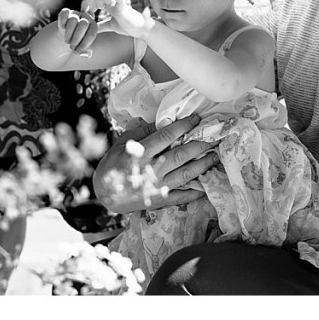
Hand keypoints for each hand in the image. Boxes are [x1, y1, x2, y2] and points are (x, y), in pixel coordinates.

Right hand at [56, 8, 101, 57]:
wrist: (66, 36)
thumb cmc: (77, 43)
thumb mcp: (81, 48)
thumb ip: (85, 52)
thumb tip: (88, 54)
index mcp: (93, 26)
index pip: (92, 33)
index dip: (85, 44)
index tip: (78, 52)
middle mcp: (86, 17)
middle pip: (83, 25)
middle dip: (76, 39)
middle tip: (72, 48)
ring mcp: (76, 13)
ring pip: (73, 20)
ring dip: (68, 33)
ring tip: (67, 41)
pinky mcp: (66, 12)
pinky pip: (65, 13)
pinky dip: (62, 21)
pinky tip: (62, 29)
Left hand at [80, 0, 151, 38]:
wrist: (140, 29)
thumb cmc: (127, 26)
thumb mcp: (110, 25)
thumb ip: (101, 25)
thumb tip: (92, 28)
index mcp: (109, 5)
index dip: (88, 2)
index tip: (82, 10)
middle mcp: (113, 2)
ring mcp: (118, 3)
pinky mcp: (123, 7)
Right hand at [93, 114, 219, 214]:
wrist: (103, 194)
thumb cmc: (113, 165)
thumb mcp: (121, 143)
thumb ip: (140, 132)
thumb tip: (160, 122)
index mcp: (140, 153)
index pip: (166, 136)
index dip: (184, 126)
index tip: (197, 119)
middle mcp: (151, 169)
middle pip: (181, 154)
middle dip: (200, 144)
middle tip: (214, 137)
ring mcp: (156, 186)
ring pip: (186, 173)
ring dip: (203, 164)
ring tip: (215, 156)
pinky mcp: (159, 200)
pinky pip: (181, 196)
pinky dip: (195, 191)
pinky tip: (205, 184)